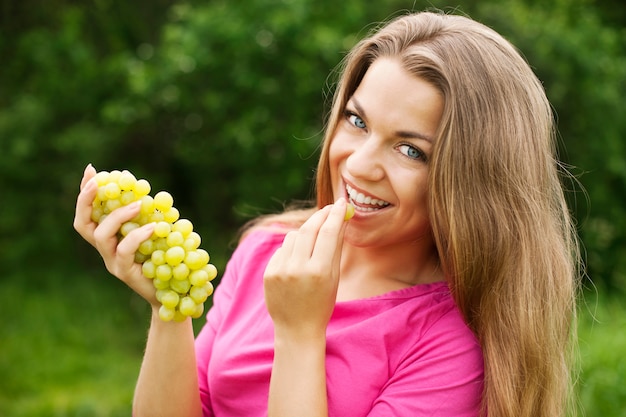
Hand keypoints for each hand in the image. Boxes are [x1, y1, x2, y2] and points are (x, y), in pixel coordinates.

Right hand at [73, 164, 158, 305]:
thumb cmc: (165, 259)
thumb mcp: (155, 232)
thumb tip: (145, 191)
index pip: (88, 213)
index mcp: (109, 238)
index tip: (91, 169)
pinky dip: (137, 235)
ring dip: (117, 215)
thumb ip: (146, 216)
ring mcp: (112, 262)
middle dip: (86, 200)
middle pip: (82, 225)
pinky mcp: (124, 272)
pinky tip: (152, 227)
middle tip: (99, 181)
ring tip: (137, 204)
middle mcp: (105, 250)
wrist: (174, 291)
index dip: (85, 193)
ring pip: (101, 236)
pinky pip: (124, 251)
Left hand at [263, 198, 348, 339]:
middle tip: (329, 209)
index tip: (340, 203)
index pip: (328, 232)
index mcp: (320, 271)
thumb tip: (340, 219)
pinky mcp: (269, 272)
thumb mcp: (334, 277)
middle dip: (321, 216)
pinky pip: (282, 249)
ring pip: (293, 236)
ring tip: (313, 245)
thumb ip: (335, 247)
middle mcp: (298, 268)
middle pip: (309, 229)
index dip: (335, 214)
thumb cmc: (321, 303)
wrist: (297, 329)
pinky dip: (292, 249)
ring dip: (305, 233)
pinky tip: (298, 262)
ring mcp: (281, 270)